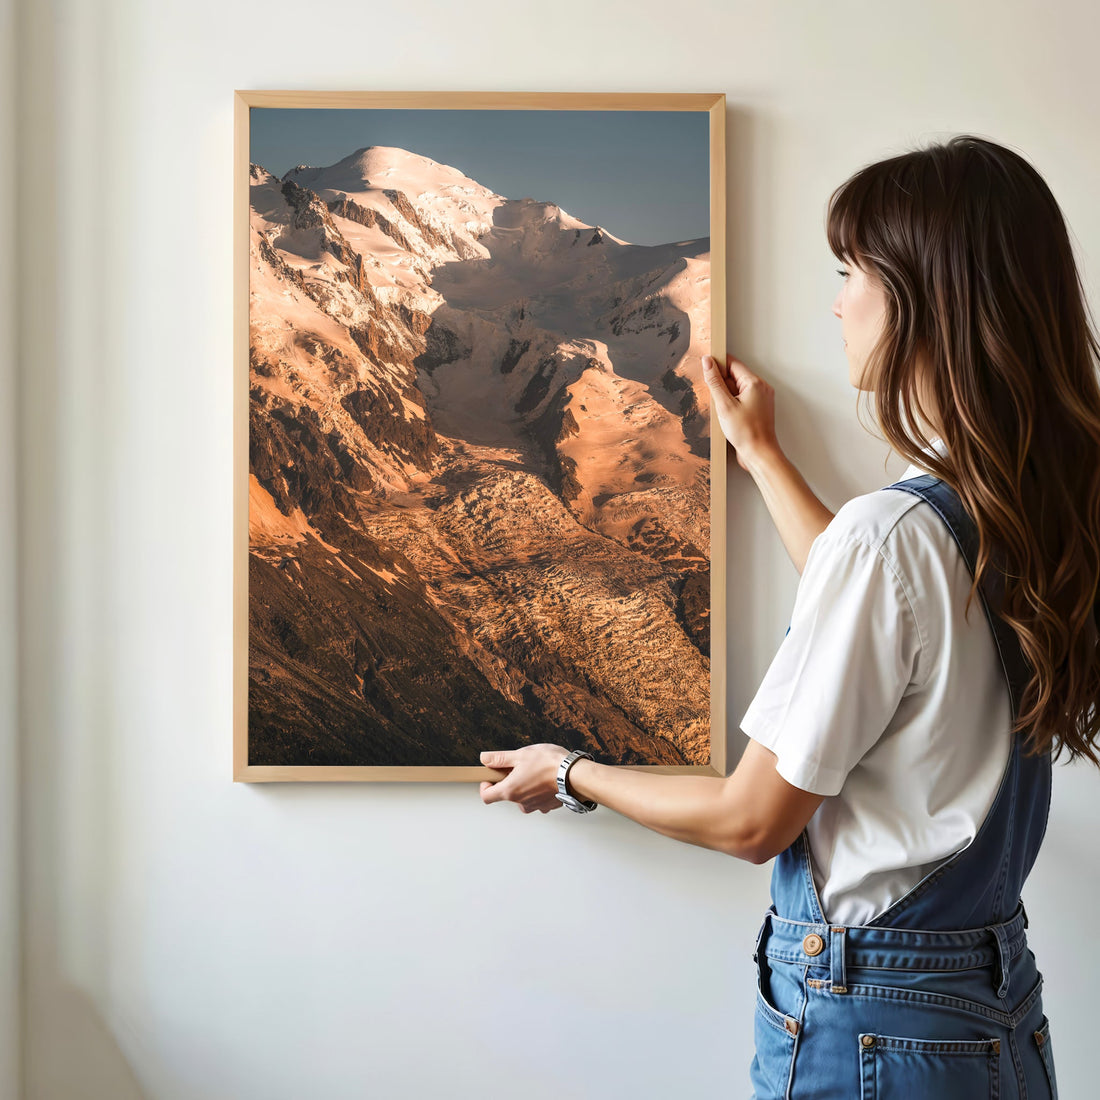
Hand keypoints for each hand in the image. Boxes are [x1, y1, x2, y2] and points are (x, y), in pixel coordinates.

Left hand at [479, 744, 570, 813]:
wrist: (575, 775)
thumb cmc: (550, 764)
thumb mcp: (520, 755)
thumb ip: (499, 758)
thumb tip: (484, 758)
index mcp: (510, 790)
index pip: (487, 796)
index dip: (485, 786)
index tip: (491, 776)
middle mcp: (521, 802)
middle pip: (506, 795)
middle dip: (509, 781)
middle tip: (518, 767)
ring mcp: (535, 806)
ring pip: (523, 797)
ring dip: (524, 786)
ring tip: (535, 771)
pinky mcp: (548, 805)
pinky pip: (537, 799)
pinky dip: (538, 790)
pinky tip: (546, 778)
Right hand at [701, 354, 780, 471]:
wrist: (759, 454)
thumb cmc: (746, 433)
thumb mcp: (724, 405)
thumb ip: (715, 381)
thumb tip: (707, 362)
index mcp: (755, 383)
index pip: (733, 363)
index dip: (717, 365)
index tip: (705, 368)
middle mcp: (761, 388)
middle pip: (735, 376)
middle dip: (721, 384)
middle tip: (716, 400)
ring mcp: (761, 398)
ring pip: (738, 388)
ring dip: (726, 396)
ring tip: (724, 411)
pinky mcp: (758, 408)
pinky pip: (742, 399)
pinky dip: (732, 404)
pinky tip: (728, 416)